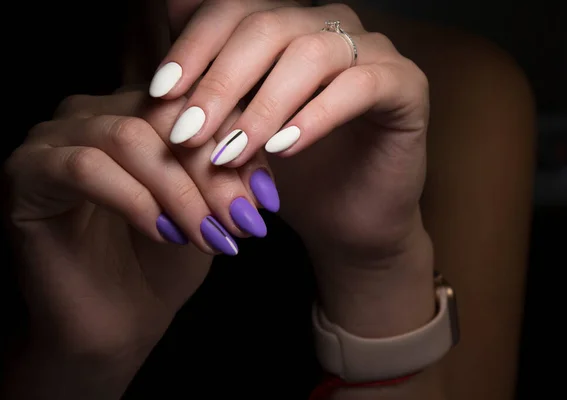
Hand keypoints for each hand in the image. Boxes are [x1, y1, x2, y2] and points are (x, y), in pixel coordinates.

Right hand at [4, 89, 272, 367]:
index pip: (195, 105)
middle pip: (163, 116)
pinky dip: (136, 201)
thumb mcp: (210, 207)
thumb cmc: (165, 260)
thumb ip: (229, 168)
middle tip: (244, 221)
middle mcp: (93, 113)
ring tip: (211, 235)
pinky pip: (86, 168)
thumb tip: (266, 141)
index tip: (267, 200)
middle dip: (212, 173)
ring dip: (180, 191)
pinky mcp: (26, 173)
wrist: (117, 319)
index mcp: (137, 112)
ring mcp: (54, 139)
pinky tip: (166, 235)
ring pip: (129, 138)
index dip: (236, 148)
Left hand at [158, 1, 429, 270]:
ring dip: (262, 106)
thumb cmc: (288, 176)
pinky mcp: (406, 85)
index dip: (194, 47)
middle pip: (266, 26)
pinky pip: (359, 85)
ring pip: (310, 53)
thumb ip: (207, 97)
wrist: (346, 220)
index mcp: (287, 26)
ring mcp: (372, 50)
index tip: (161, 94)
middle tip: (188, 133)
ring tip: (231, 154)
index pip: (233, 10)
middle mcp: (330, 26)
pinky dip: (316, 116)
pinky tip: (284, 150)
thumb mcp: (234, 133)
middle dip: (219, 82)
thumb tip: (158, 75)